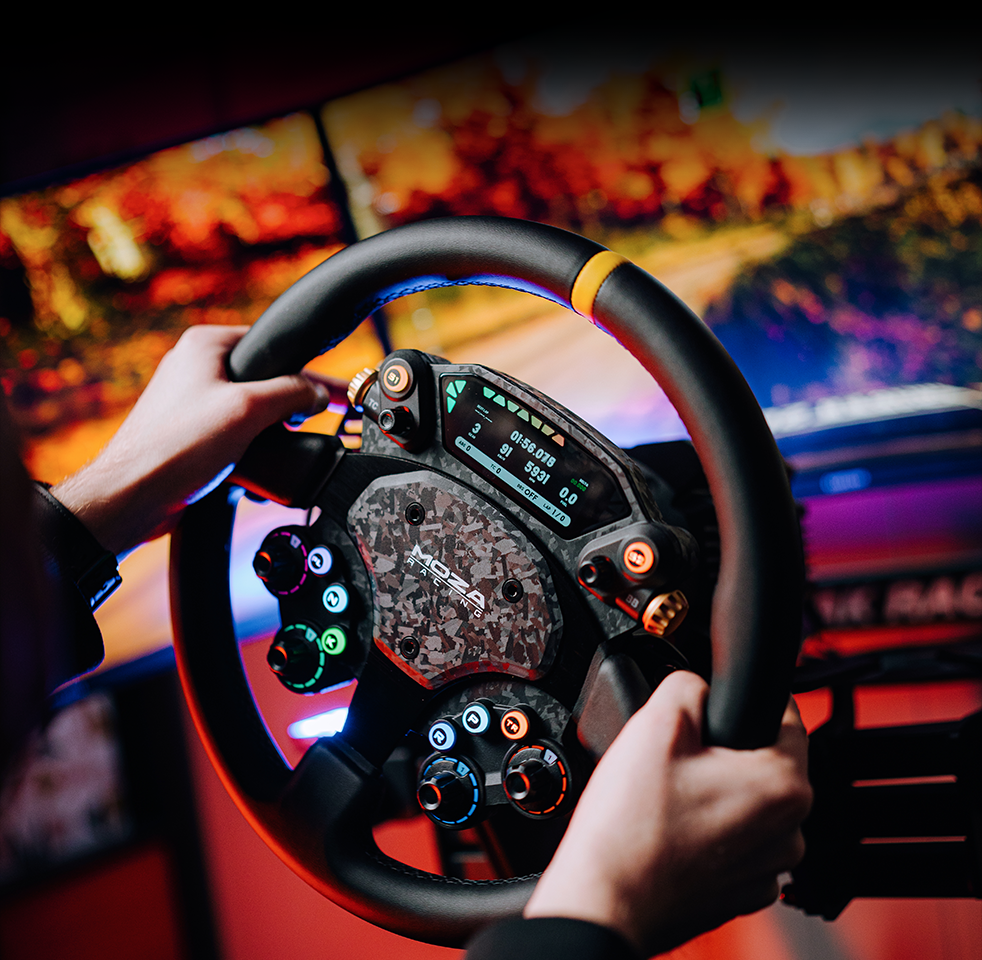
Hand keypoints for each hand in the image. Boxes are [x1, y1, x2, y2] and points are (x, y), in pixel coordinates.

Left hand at [52, 325, 327, 554]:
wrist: (132, 498)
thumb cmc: (174, 448)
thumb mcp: (247, 410)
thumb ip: (292, 393)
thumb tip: (319, 393)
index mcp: (206, 346)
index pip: (273, 347)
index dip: (308, 373)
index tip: (337, 393)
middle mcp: (196, 368)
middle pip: (266, 381)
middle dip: (289, 408)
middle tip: (306, 425)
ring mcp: (192, 403)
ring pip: (253, 413)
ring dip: (271, 436)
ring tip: (278, 452)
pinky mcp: (192, 435)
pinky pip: (237, 436)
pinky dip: (253, 452)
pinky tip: (256, 471)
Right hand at [524, 670, 811, 957]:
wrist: (606, 898)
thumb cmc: (631, 827)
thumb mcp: (655, 722)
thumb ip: (688, 683)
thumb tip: (698, 683)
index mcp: (782, 786)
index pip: (787, 715)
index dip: (748, 696)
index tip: (718, 698)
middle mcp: (789, 832)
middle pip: (764, 760)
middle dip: (724, 747)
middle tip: (675, 751)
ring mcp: (767, 868)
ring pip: (748, 801)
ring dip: (716, 788)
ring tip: (667, 792)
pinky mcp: (741, 891)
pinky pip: (735, 840)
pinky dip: (709, 827)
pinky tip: (671, 825)